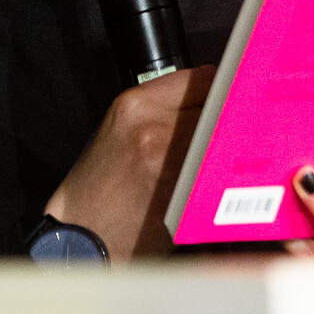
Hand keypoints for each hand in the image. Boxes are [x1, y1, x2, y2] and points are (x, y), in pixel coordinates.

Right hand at [46, 64, 213, 260]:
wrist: (85, 235)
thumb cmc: (100, 188)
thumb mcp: (120, 129)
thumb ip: (162, 107)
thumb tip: (208, 95)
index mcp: (135, 106)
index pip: (202, 78)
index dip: (215, 91)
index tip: (223, 99)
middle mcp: (156, 128)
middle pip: (220, 106)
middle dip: (225, 117)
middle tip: (221, 132)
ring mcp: (175, 159)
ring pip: (226, 137)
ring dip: (229, 144)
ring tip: (216, 158)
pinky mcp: (189, 190)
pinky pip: (223, 170)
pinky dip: (225, 172)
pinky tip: (213, 180)